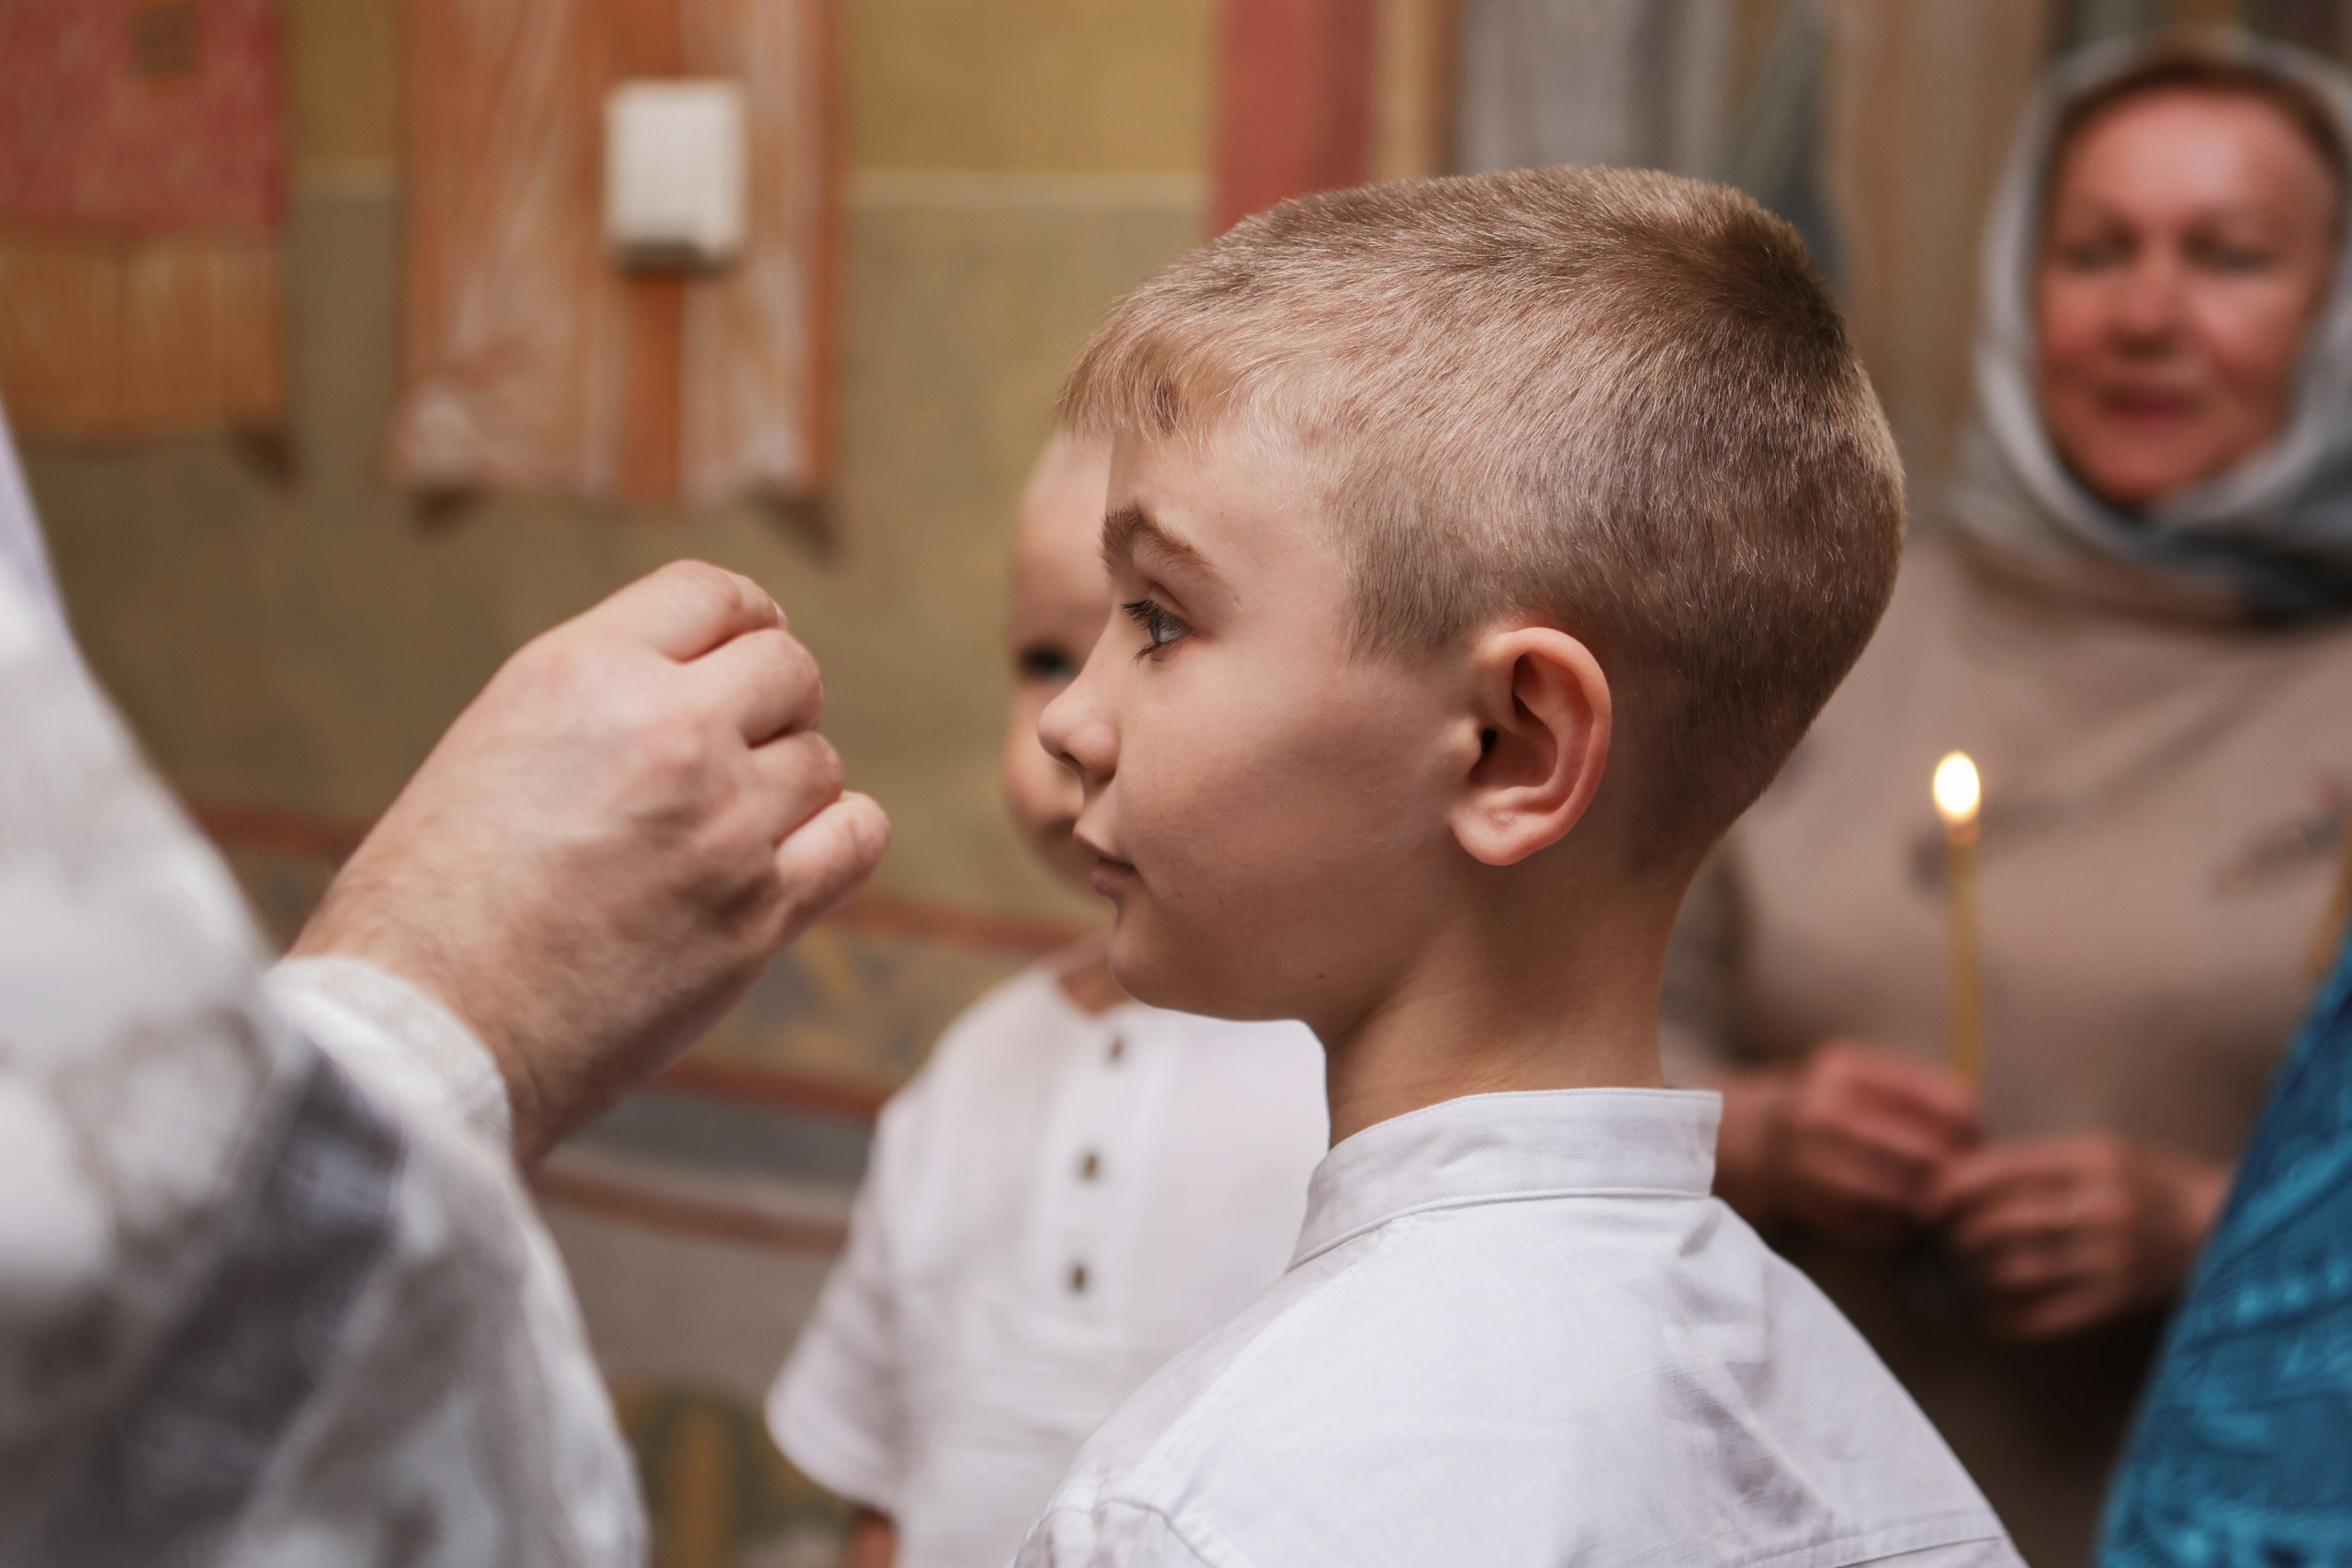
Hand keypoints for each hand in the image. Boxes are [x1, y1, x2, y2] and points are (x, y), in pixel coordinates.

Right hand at [293, 561, 888, 1159]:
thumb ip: (599, 701)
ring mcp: (726, 824)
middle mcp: (668, 731)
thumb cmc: (428, 903)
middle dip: (771, 701)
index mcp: (584, 671)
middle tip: (737, 746)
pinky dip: (837, 838)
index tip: (743, 648)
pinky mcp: (760, 914)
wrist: (428, 1029)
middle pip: (788, 669)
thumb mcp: (493, 743)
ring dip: (789, 782)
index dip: (741, 618)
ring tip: (731, 822)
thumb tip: (690, 684)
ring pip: (821, 760)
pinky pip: (857, 838)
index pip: (712, 592)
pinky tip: (793, 857)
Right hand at [1734, 1042, 1980, 1246]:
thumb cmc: (1814, 1104)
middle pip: (1924, 1152)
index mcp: (1845, 1069)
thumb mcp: (1851, 1076)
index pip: (1940, 1099)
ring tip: (1936, 1205)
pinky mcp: (1800, 1200)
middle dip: (1952, 1171)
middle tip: (1963, 1179)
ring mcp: (1808, 1158)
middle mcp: (1824, 1110)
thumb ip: (1906, 1090)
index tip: (1976, 1135)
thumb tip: (1978, 1124)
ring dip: (1925, 1204)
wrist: (1731, 1134)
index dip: (1970, 1123)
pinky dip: (1894, 1229)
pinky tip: (1900, 1223)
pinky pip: (1869, 1225)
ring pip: (1897, 1194)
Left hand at [1932, 1135, 2228, 1339]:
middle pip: (2000, 1220)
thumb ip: (2038, 1161)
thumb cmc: (2151, 1182)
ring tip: (1970, 1267)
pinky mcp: (2116, 1300)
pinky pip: (2044, 1315)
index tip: (1927, 1197)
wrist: (2224, 1226)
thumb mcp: (2101, 1152)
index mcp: (2092, 1159)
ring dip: (1979, 1271)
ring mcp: (2110, 1258)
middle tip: (1947, 1235)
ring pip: (2015, 1268)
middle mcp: (2100, 1207)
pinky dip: (2006, 1316)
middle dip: (1960, 1230)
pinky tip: (1991, 1312)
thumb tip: (1959, 1173)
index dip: (1953, 1184)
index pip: (2002, 1167)